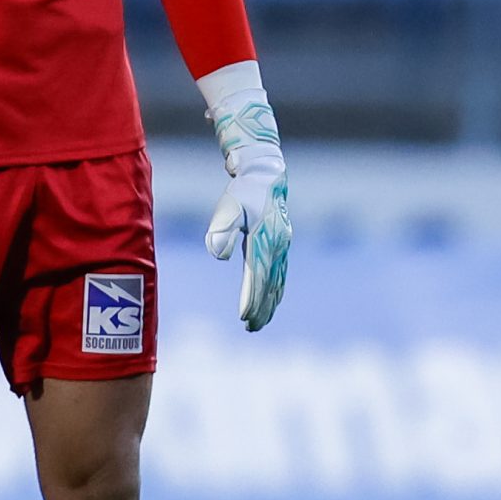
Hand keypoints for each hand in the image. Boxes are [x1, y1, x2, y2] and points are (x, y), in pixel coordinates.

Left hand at [205, 90, 289, 332]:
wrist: (265, 172)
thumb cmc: (243, 190)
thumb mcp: (228, 206)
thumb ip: (222, 228)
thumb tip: (217, 253)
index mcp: (265, 238)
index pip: (257, 274)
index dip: (251, 296)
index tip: (244, 316)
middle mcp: (278, 244)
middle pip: (270, 283)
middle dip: (262, 306)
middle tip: (251, 327)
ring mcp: (282, 245)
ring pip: (278, 280)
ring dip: (269, 302)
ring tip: (259, 322)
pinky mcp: (281, 243)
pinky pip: (280, 273)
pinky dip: (276, 290)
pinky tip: (271, 301)